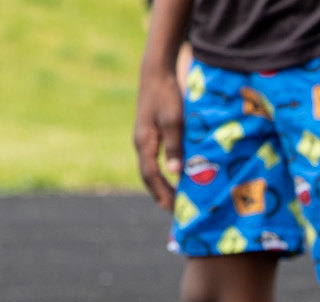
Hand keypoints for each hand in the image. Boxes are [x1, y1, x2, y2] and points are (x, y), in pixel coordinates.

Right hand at [134, 68, 184, 209]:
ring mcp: (145, 139)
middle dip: (161, 195)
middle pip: (149, 177)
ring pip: (152, 169)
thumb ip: (174, 146)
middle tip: (177, 211)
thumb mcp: (173, 120)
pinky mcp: (151, 134)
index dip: (162, 194)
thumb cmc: (166, 94)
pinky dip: (165, 174)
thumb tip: (174, 173)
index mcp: (144, 142)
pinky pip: (155, 160)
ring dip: (163, 186)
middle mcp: (141, 143)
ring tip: (177, 200)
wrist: (156, 72)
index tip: (174, 208)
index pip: (151, 176)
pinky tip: (177, 178)